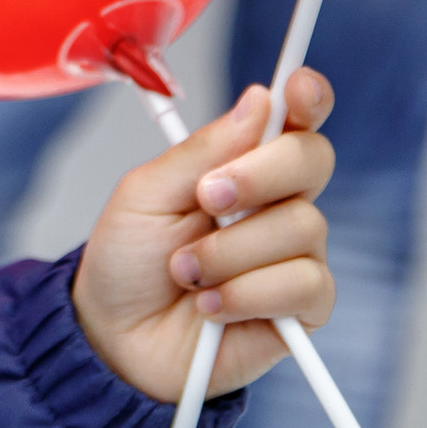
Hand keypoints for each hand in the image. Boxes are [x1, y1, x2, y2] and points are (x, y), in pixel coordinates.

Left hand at [73, 73, 337, 401]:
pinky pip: (304, 285)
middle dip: (257, 175)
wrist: (115, 338)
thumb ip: (202, 152)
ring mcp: (293, 254)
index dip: (307, 97)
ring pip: (303, 227)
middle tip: (206, 198)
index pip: (295, 119)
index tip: (296, 89)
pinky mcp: (301, 308)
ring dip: (230, 251)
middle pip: (311, 160)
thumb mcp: (145, 194)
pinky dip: (246, 294)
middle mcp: (277, 203)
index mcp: (242, 164)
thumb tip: (259, 101)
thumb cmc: (128, 262)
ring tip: (186, 272)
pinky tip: (211, 305)